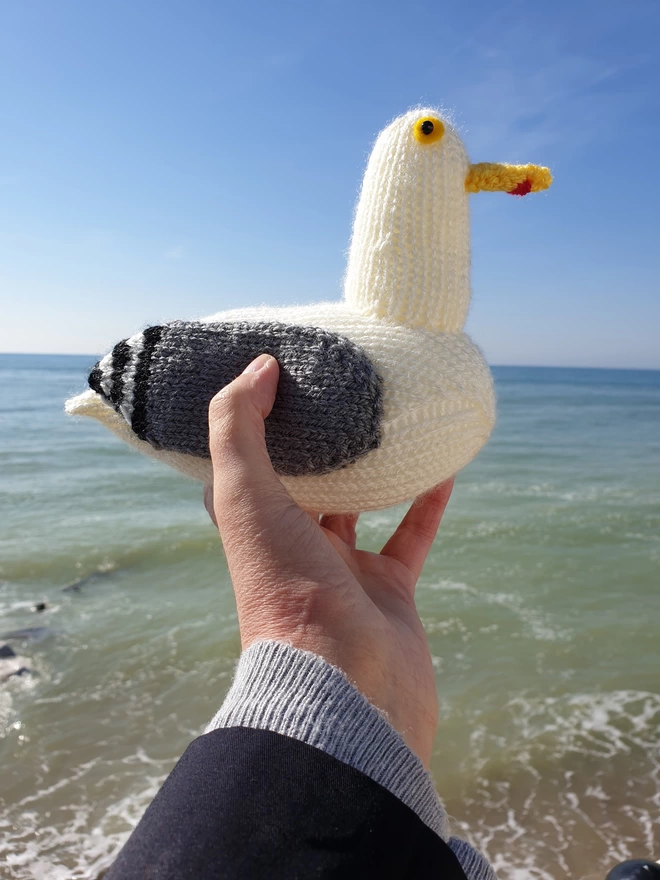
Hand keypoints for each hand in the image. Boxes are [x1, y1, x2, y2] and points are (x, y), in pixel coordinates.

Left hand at [204, 353, 453, 766]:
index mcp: (252, 530)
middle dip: (316, 446)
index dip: (246, 428)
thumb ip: (238, 430)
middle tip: (337, 393)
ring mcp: (342, 573)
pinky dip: (426, 505)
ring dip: (373, 473)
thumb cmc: (285, 588)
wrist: (345, 684)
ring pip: (358, 510)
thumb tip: (258, 367)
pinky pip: (409, 538)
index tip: (267, 382)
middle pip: (303, 487)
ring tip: (390, 425)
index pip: (239, 471)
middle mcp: (292, 550)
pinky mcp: (389, 593)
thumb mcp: (245, 497)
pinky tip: (443, 470)